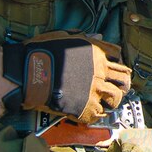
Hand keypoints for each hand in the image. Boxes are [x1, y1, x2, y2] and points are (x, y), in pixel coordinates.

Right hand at [1, 31, 131, 122]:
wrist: (27, 72)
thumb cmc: (41, 52)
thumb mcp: (65, 36)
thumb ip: (84, 38)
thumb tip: (97, 37)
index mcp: (97, 54)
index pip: (119, 58)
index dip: (118, 65)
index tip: (115, 71)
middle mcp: (100, 72)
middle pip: (123, 80)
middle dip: (122, 84)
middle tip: (118, 89)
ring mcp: (94, 90)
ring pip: (116, 98)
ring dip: (112, 100)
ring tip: (106, 103)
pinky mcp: (85, 107)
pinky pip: (99, 114)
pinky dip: (97, 114)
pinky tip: (92, 113)